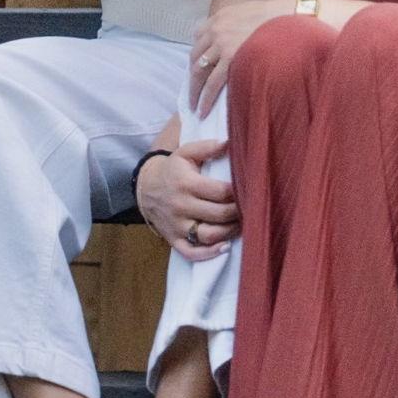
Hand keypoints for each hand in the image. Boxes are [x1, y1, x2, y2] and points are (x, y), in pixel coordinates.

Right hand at [137, 139, 238, 259]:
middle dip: (238, 212)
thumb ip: (208, 147)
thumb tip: (231, 142)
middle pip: (218, 215)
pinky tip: (225, 247)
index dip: (238, 192)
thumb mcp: (186, 152)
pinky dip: (209, 254)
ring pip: (208, 236)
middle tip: (251, 207)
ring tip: (241, 223)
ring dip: (229, 232)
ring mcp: (177, 226)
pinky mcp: (173, 239)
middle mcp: (181, 207)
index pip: (220, 192)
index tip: (250, 189)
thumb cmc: (172, 169)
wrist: (146, 187)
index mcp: (187, 184)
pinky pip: (191, 253)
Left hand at [191, 0, 300, 111]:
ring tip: (195, 106)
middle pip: (194, 56)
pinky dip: (205, 97)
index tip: (198, 68)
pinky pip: (212, 82)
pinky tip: (203, 109)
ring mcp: (221, 43)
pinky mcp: (230, 58)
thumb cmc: (278, 17)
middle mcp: (216, 29)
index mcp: (220, 17)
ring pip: (199, 72)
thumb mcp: (250, 13)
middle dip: (192, 77)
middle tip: (192, 93)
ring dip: (195, 91)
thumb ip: (236, 25)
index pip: (198, 36)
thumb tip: (236, 40)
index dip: (197, 55)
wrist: (291, 17)